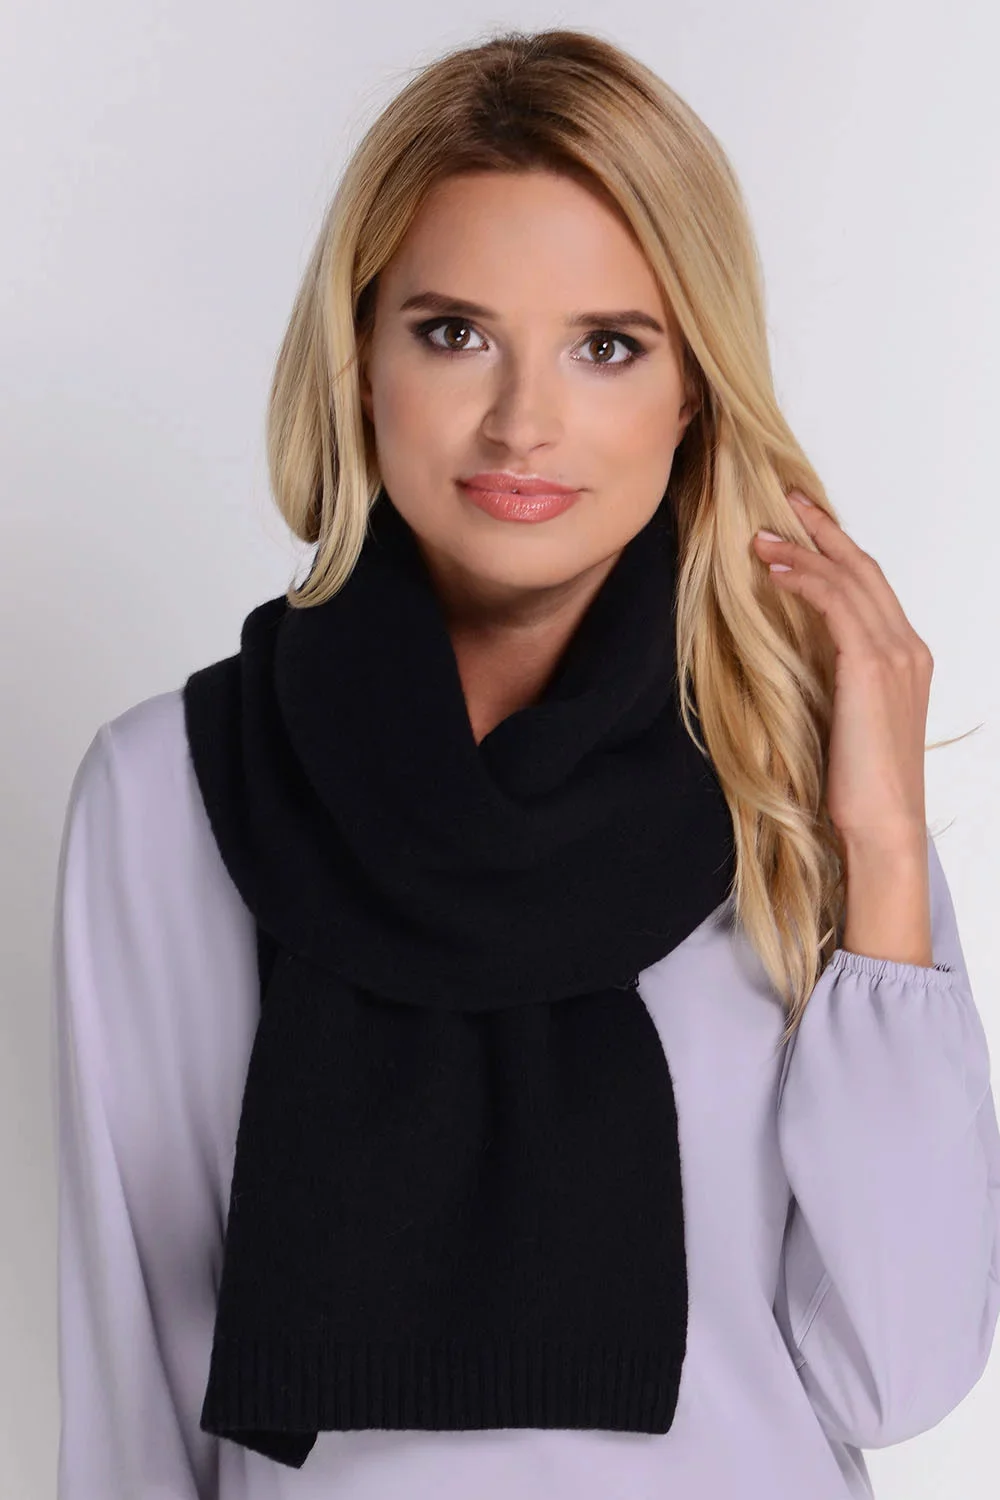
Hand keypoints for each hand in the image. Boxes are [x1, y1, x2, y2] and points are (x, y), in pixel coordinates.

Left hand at [753, 491, 932, 850]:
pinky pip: (835, 604)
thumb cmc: (860, 787)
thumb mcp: (846, 721)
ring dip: (804, 552)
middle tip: (788, 503)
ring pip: (849, 580)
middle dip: (825, 531)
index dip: (838, 554)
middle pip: (865, 570)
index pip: (871, 589)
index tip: (805, 529)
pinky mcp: (871, 667)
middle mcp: (908, 649)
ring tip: (763, 536)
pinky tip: (774, 571)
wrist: (883, 824)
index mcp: (907, 660)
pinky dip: (805, 580)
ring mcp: (895, 655)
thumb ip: (834, 683)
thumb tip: (796, 661)